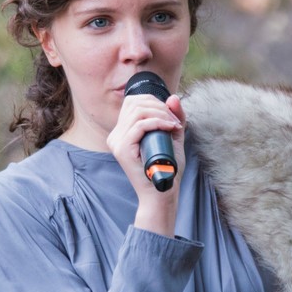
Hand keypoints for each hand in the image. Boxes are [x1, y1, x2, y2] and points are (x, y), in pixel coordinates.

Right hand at [106, 93, 185, 235]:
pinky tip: (170, 127)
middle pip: (135, 103)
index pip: (133, 102)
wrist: (161, 194)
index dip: (155, 101)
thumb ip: (173, 118)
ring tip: (174, 125)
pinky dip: (157, 123)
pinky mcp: (122, 149)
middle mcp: (116, 135)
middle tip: (176, 121)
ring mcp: (117, 142)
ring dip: (161, 114)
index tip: (172, 116)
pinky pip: (139, 126)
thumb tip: (172, 97)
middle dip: (160, 106)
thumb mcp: (172, 137)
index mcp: (123, 131)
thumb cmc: (166, 168)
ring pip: (137, 112)